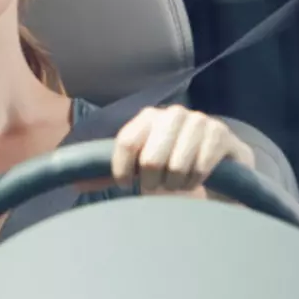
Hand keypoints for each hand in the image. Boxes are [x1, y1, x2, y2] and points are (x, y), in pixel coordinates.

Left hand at [111, 105, 253, 196]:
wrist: (222, 166)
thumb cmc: (174, 164)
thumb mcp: (141, 166)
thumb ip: (112, 172)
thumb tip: (77, 185)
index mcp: (148, 116)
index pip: (126, 142)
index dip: (122, 170)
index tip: (126, 185)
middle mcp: (173, 113)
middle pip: (150, 160)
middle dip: (153, 182)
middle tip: (160, 184)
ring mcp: (199, 121)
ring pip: (175, 167)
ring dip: (176, 184)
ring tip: (180, 182)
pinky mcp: (221, 134)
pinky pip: (200, 168)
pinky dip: (196, 181)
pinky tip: (198, 178)